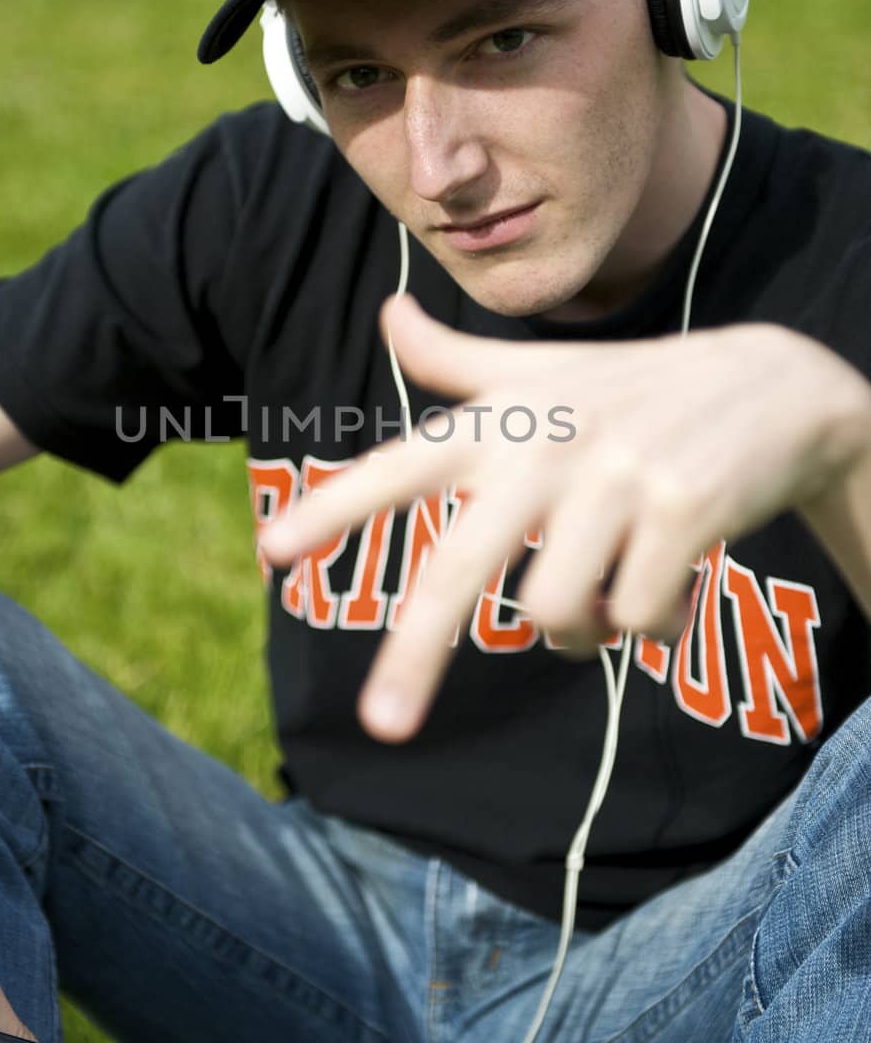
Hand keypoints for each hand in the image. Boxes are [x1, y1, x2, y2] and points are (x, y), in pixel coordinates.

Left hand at [259, 294, 869, 740]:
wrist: (773, 386)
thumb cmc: (632, 392)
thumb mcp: (541, 372)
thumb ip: (456, 360)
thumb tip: (387, 313)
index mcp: (502, 421)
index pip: (401, 465)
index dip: (333, 507)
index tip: (268, 552)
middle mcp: (546, 449)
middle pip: (460, 568)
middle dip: (415, 654)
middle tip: (381, 728)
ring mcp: (615, 480)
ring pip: (555, 614)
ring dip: (577, 629)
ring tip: (607, 585)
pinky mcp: (682, 513)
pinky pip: (636, 619)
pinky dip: (646, 621)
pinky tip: (669, 572)